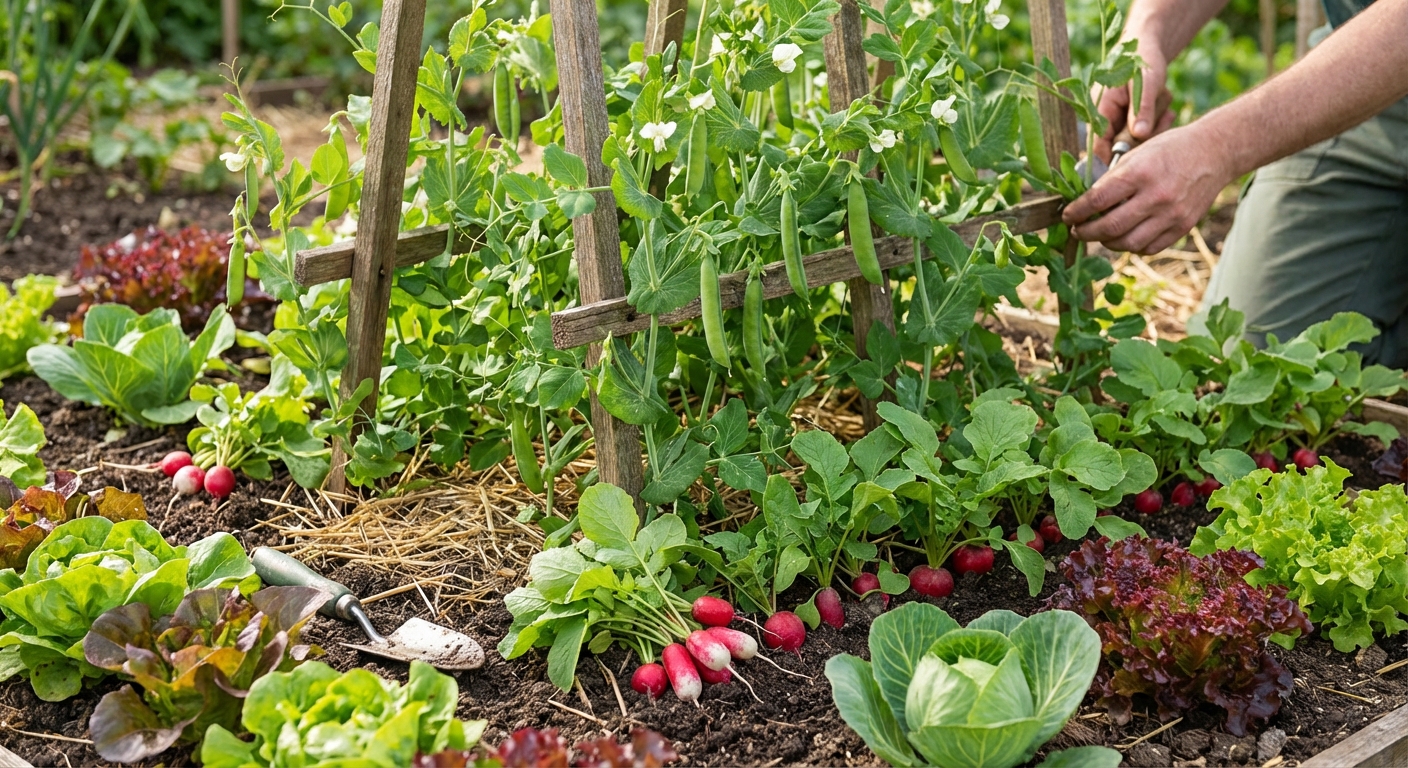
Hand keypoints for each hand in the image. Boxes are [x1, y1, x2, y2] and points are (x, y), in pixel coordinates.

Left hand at [1062, 123, 1231, 254]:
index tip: (1067, 216)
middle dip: (1086, 233)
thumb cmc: (1170, 149)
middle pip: (1110, 227)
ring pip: (1128, 243)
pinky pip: (1149, 248)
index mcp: (1140, 172)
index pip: (1098, 200)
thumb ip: (1113, 179)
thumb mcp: (1137, 153)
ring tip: (1099, 235)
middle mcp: (1156, 196)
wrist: (1214, 152)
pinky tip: (1124, 237)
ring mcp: (1171, 214)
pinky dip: (1131, 246)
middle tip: (1077, 231)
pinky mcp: (1183, 227)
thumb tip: (1085, 202)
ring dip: (1106, 243)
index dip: (1077, 212)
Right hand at [1094, 42, 1174, 161]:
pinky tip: (1165, 110)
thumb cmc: (1143, 60)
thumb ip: (1142, 109)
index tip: (1137, 162)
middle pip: (1119, 145)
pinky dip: (1156, 124)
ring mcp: (1117, 119)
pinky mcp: (1129, 119)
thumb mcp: (1146, 83)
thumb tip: (1139, 135)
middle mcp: (1105, 117)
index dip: (1112, 157)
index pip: (1098, 145)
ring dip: (1153, 128)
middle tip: (1166, 119)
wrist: (1146, 47)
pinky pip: (1142, 132)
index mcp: (1100, 108)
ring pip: (1134, 140)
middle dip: (1144, 138)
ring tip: (1166, 109)